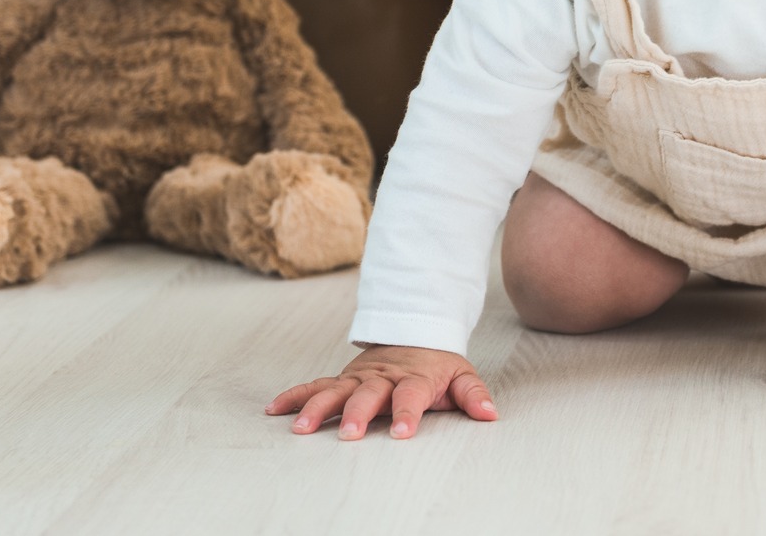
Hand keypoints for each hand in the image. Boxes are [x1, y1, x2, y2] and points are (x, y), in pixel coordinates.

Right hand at [266, 344, 495, 440]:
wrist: (414, 332)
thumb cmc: (436, 363)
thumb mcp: (461, 375)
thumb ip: (473, 395)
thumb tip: (490, 414)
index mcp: (414, 377)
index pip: (412, 395)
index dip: (407, 413)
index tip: (401, 432)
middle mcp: (383, 376)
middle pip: (369, 394)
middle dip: (359, 413)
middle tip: (350, 434)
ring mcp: (359, 376)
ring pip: (336, 390)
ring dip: (318, 408)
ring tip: (301, 428)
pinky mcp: (343, 378)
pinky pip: (316, 385)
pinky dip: (295, 395)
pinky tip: (275, 408)